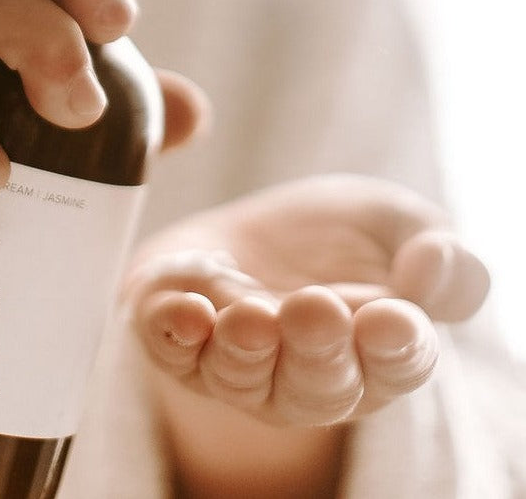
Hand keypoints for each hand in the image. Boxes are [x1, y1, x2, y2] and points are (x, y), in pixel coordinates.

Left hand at [126, 175, 489, 495]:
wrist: (251, 231)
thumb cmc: (333, 237)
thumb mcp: (395, 224)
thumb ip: (437, 254)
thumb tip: (432, 272)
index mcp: (377, 350)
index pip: (396, 362)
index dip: (396, 347)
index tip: (392, 317)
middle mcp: (309, 375)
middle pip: (318, 385)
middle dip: (316, 351)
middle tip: (314, 308)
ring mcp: (240, 365)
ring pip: (243, 377)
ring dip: (245, 351)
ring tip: (250, 317)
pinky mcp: (178, 343)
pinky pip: (172, 352)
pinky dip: (176, 335)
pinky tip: (187, 313)